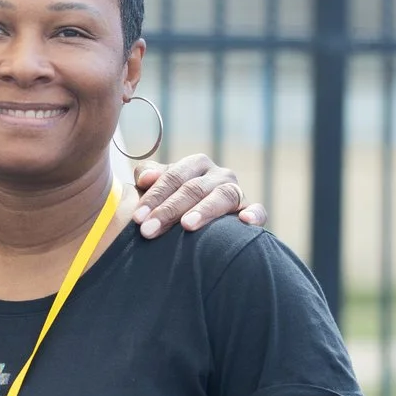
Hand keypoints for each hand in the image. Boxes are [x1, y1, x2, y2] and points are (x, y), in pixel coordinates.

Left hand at [129, 155, 266, 239]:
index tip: (137, 218)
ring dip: (204, 210)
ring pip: (223, 196)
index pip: (173, 177)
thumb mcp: (159, 188)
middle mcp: (219, 175)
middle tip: (149, 231)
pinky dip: (254, 214)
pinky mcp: (250, 210)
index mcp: (196, 165)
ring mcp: (237, 192)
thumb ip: (148, 176)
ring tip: (187, 225)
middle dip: (169, 209)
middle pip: (194, 188)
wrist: (199, 223)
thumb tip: (144, 178)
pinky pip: (258, 210)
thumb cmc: (173, 203)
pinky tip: (244, 222)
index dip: (154, 197)